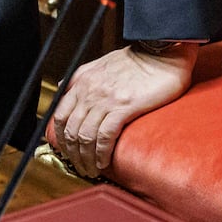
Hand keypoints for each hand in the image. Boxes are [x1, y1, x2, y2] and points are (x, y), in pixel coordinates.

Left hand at [47, 42, 196, 177]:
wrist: (161, 53)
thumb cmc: (136, 59)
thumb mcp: (100, 64)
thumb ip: (81, 77)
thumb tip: (63, 87)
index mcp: (82, 81)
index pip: (60, 116)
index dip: (61, 140)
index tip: (68, 152)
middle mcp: (89, 90)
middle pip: (72, 131)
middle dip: (74, 155)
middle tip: (81, 167)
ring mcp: (106, 99)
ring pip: (86, 137)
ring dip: (87, 158)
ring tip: (93, 169)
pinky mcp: (124, 107)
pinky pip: (105, 136)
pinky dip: (102, 153)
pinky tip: (105, 161)